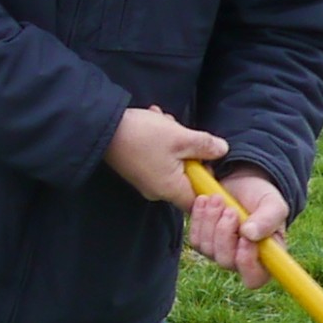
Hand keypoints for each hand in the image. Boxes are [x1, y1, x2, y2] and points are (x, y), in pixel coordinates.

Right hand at [104, 106, 227, 205]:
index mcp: (170, 189)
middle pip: (188, 177)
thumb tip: (222, 150)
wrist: (100, 126)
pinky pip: (158, 159)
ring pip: (173, 164)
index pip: (200, 199)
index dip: (210, 183)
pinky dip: (161, 143)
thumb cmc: (142, 135)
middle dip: (191, 153)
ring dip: (175, 142)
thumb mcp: (182, 137)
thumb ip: (207, 146)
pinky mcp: (136, 168)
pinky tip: (155, 124)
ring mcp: (145, 180)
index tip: (211, 163)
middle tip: (184, 133)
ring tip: (165, 122)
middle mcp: (157, 190)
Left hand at [189, 167, 285, 290]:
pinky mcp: (203, 241)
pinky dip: (198, 218)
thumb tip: (250, 236)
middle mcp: (241, 259)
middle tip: (230, 209)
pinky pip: (195, 238)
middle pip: (226, 261)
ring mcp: (219, 252)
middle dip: (225, 233)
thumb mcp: (273, 204)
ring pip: (208, 249)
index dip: (247, 263)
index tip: (244, 238)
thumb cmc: (261, 197)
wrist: (240, 181)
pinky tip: (204, 201)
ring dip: (211, 222)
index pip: (255, 278)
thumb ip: (268, 219)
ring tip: (218, 199)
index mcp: (266, 256)